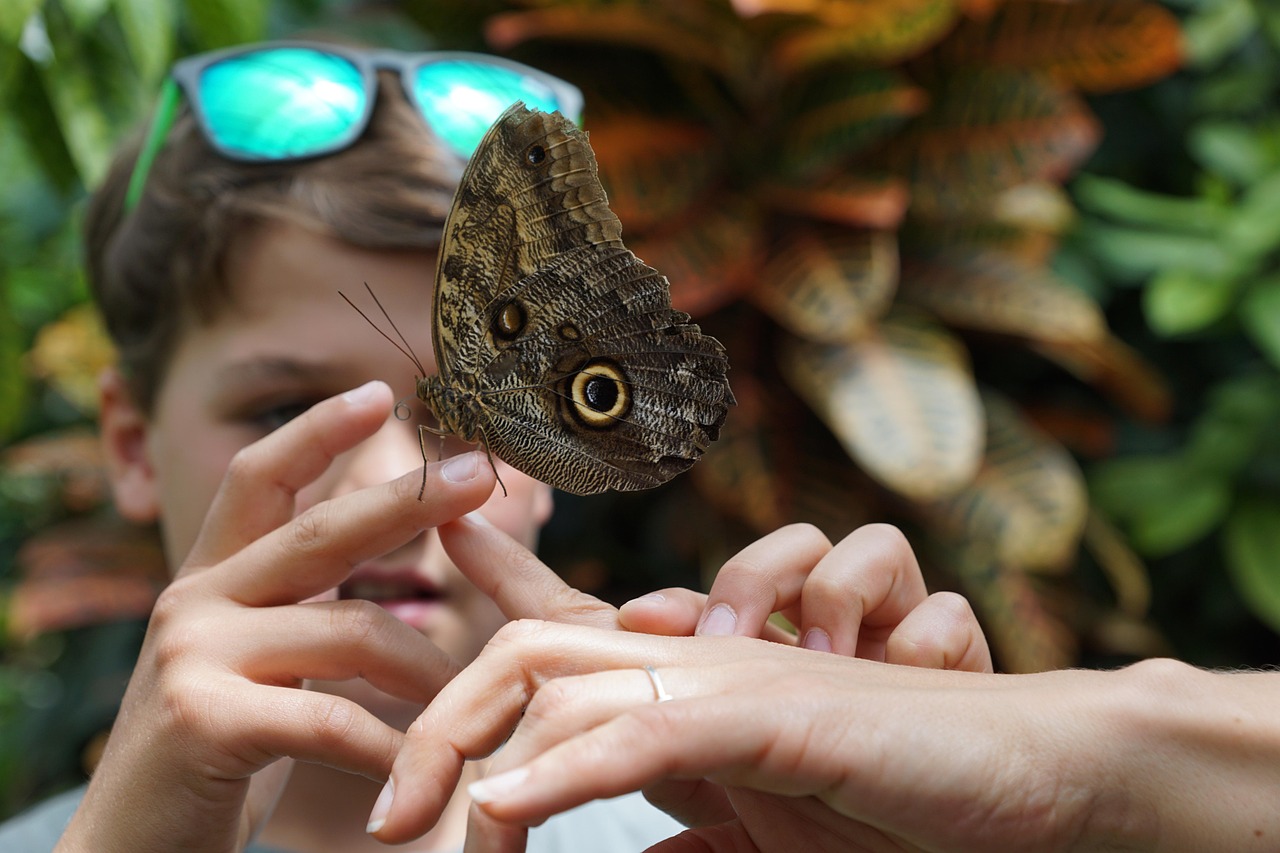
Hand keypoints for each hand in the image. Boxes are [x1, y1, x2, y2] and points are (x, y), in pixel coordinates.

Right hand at [57, 382, 495, 852]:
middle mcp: (197, 600)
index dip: (317, 430)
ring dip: (428, 674)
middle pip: (323, 533)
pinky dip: (392, 746)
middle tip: (484, 473)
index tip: (379, 389)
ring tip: (465, 709)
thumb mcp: (253, 660)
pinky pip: (332, 718)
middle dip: (412, 501)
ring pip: (352, 633)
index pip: (261, 479)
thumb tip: (371, 542)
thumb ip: (298, 605)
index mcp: (214, 579)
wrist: (132, 846)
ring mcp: (194, 654)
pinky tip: (421, 767)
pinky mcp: (204, 718)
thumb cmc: (215, 753)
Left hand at [372, 621, 1056, 852]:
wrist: (1024, 772)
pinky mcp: (778, 714)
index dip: (494, 578)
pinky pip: (648, 730)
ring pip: (573, 679)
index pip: (565, 624)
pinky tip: (508, 806)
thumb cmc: (895, 788)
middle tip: (383, 815)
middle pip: (533, 652)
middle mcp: (698, 660)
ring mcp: (734, 678)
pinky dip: (571, 768)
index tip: (432, 549)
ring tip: (443, 828)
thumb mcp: (765, 817)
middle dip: (441, 713)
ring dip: (493, 748)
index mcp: (686, 681)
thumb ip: (693, 824)